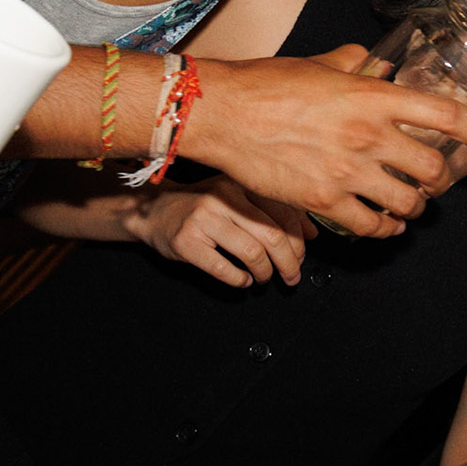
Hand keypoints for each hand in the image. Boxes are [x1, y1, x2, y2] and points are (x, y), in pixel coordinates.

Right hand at [122, 176, 312, 286]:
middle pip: (272, 235)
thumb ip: (275, 213)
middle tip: (291, 277)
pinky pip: (223, 268)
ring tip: (264, 278)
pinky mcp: (187, 242)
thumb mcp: (239, 200)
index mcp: (240, 184)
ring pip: (252, 252)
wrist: (154, 211)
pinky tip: (243, 281)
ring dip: (265, 272)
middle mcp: (224, 198)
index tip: (301, 257)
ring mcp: (203, 220)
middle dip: (288, 262)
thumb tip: (312, 233)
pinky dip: (239, 280)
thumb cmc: (203, 207)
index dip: (298, 241)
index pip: (283, 213)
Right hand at [186, 47, 466, 239]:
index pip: (444, 115)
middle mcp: (368, 135)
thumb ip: (354, 63)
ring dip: (416, 207)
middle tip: (437, 180)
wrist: (224, 113)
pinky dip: (385, 230)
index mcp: (373, 96)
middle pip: (433, 168)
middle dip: (442, 179)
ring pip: (407, 202)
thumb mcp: (320, 63)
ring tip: (412, 206)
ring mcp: (348, 172)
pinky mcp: (323, 201)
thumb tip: (372, 63)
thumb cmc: (268, 83)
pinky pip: (370, 226)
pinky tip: (386, 227)